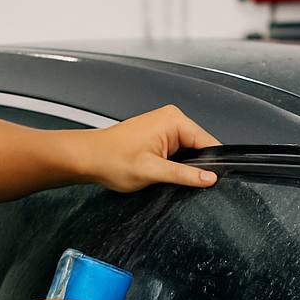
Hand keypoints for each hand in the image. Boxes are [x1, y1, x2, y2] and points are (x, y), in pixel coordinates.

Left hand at [82, 104, 222, 192]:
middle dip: (194, 166)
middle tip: (176, 179)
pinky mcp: (158, 135)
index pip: (209, 142)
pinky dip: (173, 163)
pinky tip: (160, 170)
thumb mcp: (152, 171)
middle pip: (200, 146)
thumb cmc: (111, 159)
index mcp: (173, 120)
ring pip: (189, 150)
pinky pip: (177, 150)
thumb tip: (209, 178)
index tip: (208, 181)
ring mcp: (164, 126)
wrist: (87, 158)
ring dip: (181, 165)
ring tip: (163, 173)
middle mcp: (170, 118)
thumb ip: (184, 174)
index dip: (211, 164)